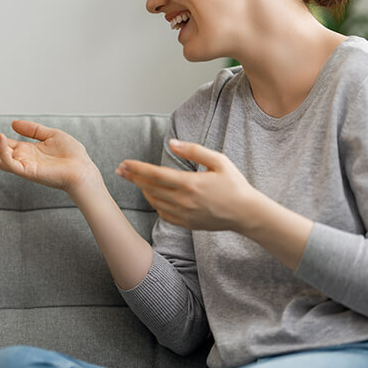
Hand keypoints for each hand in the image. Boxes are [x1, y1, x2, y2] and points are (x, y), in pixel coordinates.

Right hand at [0, 121, 99, 193]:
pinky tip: (1, 138)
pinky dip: (3, 151)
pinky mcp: (28, 172)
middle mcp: (21, 159)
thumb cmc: (71, 155)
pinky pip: (10, 163)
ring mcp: (23, 167)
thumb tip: (12, 123)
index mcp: (24, 151)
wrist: (83, 169)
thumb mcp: (50, 135)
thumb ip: (31, 130)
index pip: (0, 142)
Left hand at [116, 139, 259, 231]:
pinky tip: (152, 196)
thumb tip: (172, 143)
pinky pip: (164, 214)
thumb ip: (193, 150)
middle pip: (150, 188)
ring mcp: (184, 214)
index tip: (124, 163)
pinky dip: (155, 204)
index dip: (137, 168)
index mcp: (190, 183)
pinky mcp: (187, 223)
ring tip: (135, 180)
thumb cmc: (235, 185)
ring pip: (154, 202)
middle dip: (133, 178)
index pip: (155, 174)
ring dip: (142, 190)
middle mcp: (184, 201)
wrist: (247, 214)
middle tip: (120, 170)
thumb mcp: (219, 161)